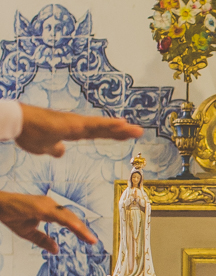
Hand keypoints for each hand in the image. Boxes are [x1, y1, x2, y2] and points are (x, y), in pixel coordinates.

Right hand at [0, 192, 95, 253]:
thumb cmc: (12, 215)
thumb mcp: (28, 233)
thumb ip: (43, 240)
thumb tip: (56, 250)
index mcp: (50, 210)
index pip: (69, 220)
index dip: (80, 230)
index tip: (90, 240)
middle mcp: (51, 205)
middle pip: (71, 218)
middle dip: (83, 230)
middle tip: (93, 241)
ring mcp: (47, 204)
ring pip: (67, 216)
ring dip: (79, 227)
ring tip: (89, 238)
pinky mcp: (40, 206)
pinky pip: (57, 215)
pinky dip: (68, 221)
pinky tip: (76, 227)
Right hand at [17, 104, 143, 156]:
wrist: (17, 124)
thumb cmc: (29, 133)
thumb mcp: (44, 147)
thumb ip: (54, 148)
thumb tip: (61, 152)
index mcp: (73, 132)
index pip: (97, 134)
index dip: (111, 134)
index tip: (125, 135)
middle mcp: (77, 125)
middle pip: (104, 129)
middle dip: (122, 131)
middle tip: (139, 132)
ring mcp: (75, 123)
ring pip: (102, 126)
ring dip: (119, 127)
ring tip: (135, 129)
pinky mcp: (72, 123)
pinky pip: (94, 124)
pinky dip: (108, 124)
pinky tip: (121, 123)